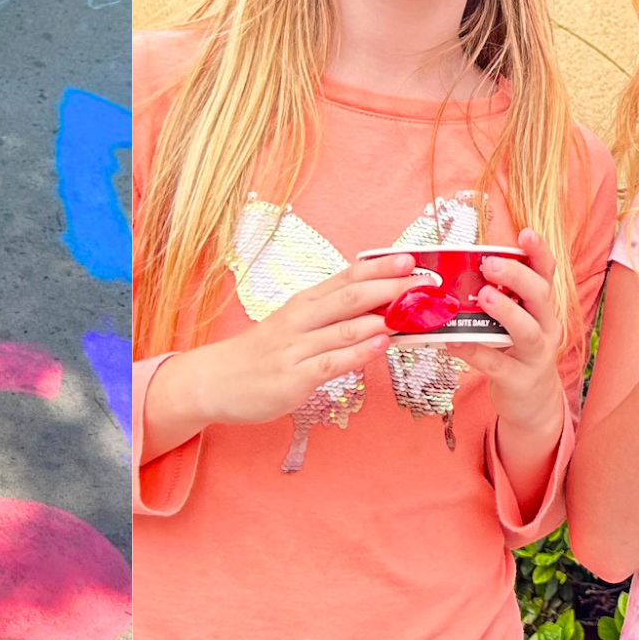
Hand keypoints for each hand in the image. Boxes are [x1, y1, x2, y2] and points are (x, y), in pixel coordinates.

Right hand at [156, 256, 416, 426]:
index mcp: (304, 303)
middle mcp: (301, 320)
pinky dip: (358, 352)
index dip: (381, 268)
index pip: (347, 277)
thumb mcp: (294, 325)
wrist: (214, 380)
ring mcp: (296, 348)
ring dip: (381, 318)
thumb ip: (332, 317)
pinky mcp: (294, 377)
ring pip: (344, 327)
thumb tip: (378, 310)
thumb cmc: (260, 353)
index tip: (411, 259)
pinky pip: (331, 362)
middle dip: (390, 288)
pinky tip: (380, 346)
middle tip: (424, 282)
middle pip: (351, 297)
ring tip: (412, 310)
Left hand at [458, 251, 574, 452]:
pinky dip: (475, 352)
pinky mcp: (520, 381)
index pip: (547, 275)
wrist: (534, 405)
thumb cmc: (517, 355)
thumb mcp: (517, 324)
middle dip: (517, 276)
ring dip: (506, 311)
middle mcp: (546, 328)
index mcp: (543, 309)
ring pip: (527, 331)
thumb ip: (501, 300)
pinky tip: (454, 341)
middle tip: (490, 264)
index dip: (539, 253)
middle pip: (540, 296)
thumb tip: (461, 270)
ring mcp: (536, 356)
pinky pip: (497, 365)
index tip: (525, 233)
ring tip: (484, 296)